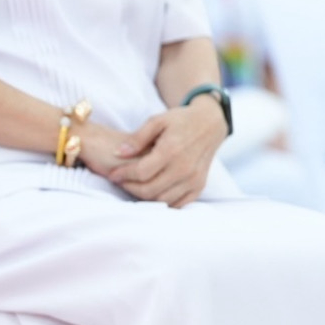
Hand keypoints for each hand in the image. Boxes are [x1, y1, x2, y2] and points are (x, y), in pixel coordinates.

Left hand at [96, 99, 226, 207]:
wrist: (211, 124)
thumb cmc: (181, 121)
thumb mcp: (158, 120)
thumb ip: (137, 138)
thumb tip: (118, 153)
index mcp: (172, 150)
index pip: (141, 172)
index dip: (123, 175)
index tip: (113, 174)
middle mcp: (184, 168)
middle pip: (149, 190)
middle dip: (129, 188)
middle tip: (121, 181)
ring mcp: (193, 179)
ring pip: (162, 200)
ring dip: (144, 197)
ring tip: (135, 186)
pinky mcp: (199, 185)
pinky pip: (178, 204)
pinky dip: (163, 202)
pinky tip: (153, 193)